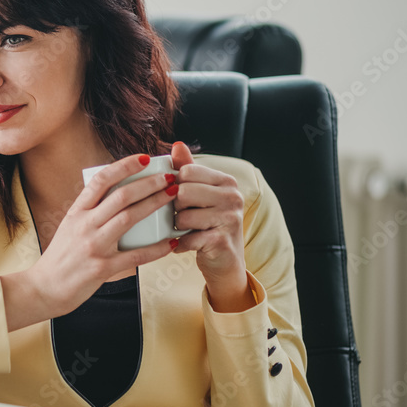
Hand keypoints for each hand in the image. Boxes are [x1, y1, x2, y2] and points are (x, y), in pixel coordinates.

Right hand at [25, 153, 177, 317]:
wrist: (44, 288)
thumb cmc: (60, 258)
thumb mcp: (69, 227)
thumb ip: (90, 212)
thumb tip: (116, 195)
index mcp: (76, 212)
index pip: (101, 180)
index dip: (124, 166)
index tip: (144, 159)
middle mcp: (84, 225)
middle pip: (121, 196)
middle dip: (149, 183)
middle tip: (169, 177)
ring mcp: (94, 246)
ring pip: (129, 217)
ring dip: (154, 203)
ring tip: (172, 196)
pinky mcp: (103, 268)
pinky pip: (136, 255)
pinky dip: (157, 248)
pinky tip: (171, 241)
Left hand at [170, 142, 254, 311]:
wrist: (225, 262)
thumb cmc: (207, 225)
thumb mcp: (199, 195)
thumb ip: (187, 169)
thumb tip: (176, 144)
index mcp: (226, 181)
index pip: (185, 171)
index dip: (174, 186)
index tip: (180, 199)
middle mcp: (232, 196)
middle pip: (182, 191)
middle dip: (175, 207)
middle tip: (182, 217)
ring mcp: (230, 218)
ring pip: (182, 215)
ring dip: (177, 227)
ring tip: (186, 230)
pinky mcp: (222, 240)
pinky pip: (187, 238)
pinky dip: (180, 244)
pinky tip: (185, 244)